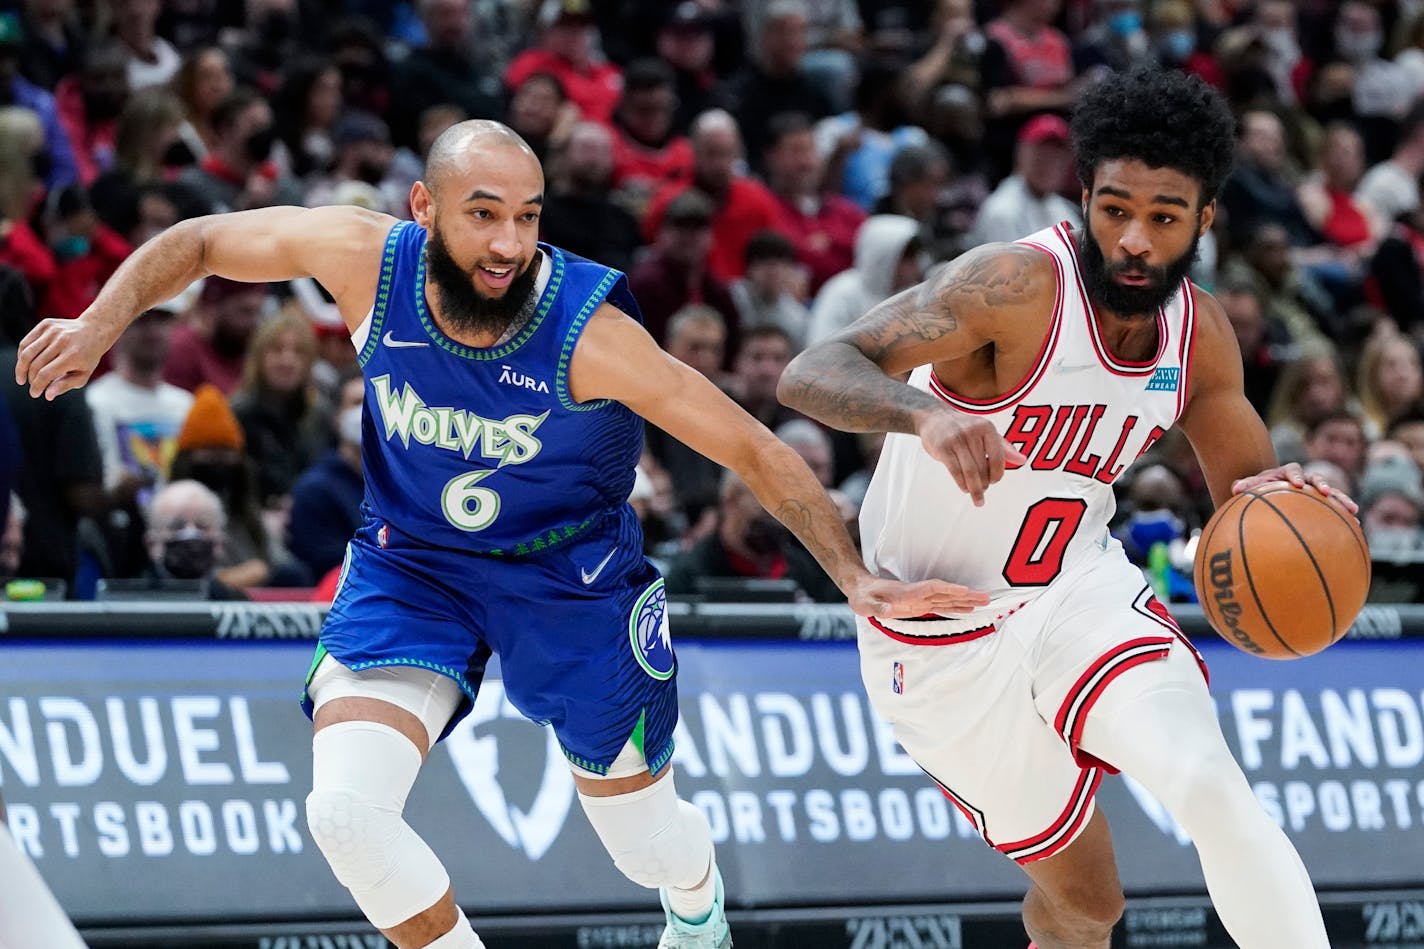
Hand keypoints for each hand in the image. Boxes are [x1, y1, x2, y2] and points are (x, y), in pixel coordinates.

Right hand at [15, 316, 114, 399]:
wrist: (94, 330)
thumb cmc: (88, 357)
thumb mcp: (83, 374)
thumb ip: (65, 385)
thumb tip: (47, 395)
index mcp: (73, 355)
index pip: (46, 374)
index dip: (37, 386)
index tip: (34, 394)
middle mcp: (62, 341)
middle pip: (35, 364)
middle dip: (31, 379)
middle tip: (32, 386)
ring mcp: (53, 331)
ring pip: (27, 353)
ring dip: (21, 368)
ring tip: (22, 378)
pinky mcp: (46, 324)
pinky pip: (26, 342)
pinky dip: (22, 355)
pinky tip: (24, 364)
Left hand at [846, 574, 990, 617]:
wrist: (860, 589)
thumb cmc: (862, 596)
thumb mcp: (865, 604)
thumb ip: (876, 608)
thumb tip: (887, 610)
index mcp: (906, 593)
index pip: (932, 589)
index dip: (948, 590)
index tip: (965, 591)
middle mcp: (917, 594)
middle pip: (946, 593)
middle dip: (966, 595)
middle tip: (987, 598)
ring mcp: (919, 599)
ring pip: (946, 599)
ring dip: (965, 601)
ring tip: (984, 603)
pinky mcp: (918, 605)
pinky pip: (940, 605)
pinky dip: (955, 607)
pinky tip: (966, 609)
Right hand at [916, 408, 1026, 505]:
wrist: (934, 417)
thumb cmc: (964, 428)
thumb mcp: (986, 432)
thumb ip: (1004, 447)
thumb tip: (1023, 461)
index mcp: (987, 428)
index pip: (998, 457)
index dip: (998, 474)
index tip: (994, 481)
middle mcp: (972, 431)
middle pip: (983, 467)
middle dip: (985, 483)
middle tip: (983, 489)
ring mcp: (956, 439)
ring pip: (970, 471)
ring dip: (975, 488)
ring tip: (977, 496)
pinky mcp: (942, 448)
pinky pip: (956, 471)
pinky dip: (962, 484)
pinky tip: (965, 489)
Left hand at [1231, 462, 1358, 514]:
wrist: (1271, 490)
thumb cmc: (1260, 489)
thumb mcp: (1252, 487)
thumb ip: (1245, 486)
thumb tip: (1234, 488)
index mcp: (1287, 472)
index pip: (1293, 470)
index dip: (1297, 476)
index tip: (1298, 484)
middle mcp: (1305, 478)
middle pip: (1317, 478)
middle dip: (1323, 484)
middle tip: (1326, 493)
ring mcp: (1316, 490)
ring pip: (1332, 493)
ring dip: (1342, 500)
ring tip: (1353, 510)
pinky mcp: (1323, 502)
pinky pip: (1336, 508)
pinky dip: (1345, 516)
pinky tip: (1356, 527)